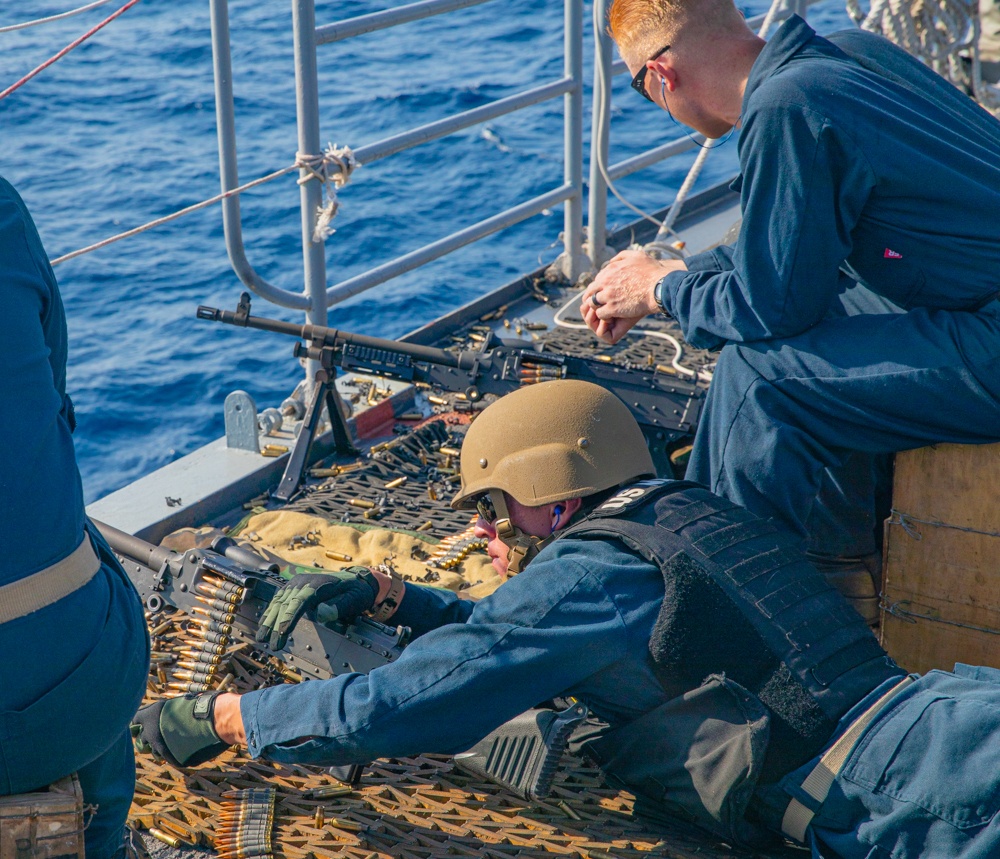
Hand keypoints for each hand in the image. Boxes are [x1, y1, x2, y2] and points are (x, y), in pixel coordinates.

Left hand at [131, 692, 227, 767]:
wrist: (218, 718)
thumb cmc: (203, 705)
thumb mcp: (180, 702)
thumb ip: (167, 713)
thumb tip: (162, 717)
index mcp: (151, 715)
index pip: (135, 719)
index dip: (141, 722)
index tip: (147, 722)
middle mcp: (152, 734)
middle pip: (142, 739)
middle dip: (150, 737)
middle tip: (164, 732)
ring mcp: (163, 749)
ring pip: (156, 751)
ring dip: (163, 746)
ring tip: (179, 738)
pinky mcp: (175, 760)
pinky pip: (173, 757)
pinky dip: (179, 752)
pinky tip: (191, 744)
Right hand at [256, 567, 378, 650]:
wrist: (357, 580)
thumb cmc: (356, 592)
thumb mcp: (354, 600)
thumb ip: (338, 607)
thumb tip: (321, 614)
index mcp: (319, 584)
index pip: (301, 600)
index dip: (290, 616)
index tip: (283, 632)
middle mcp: (304, 581)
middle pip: (286, 603)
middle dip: (276, 625)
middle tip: (272, 645)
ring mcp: (297, 583)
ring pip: (279, 602)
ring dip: (269, 620)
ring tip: (261, 639)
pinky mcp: (294, 588)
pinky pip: (279, 599)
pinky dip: (270, 612)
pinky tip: (263, 623)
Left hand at [580, 251, 685, 344]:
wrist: (659, 287)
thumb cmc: (652, 271)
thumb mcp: (637, 255)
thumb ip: (622, 256)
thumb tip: (611, 261)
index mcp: (610, 269)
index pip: (597, 279)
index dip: (600, 287)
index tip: (607, 292)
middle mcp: (606, 281)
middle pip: (590, 291)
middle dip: (594, 297)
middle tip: (602, 303)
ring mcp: (608, 295)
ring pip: (592, 303)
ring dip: (598, 307)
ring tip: (607, 311)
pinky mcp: (612, 308)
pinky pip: (600, 314)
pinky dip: (604, 316)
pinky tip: (612, 317)